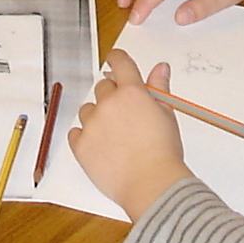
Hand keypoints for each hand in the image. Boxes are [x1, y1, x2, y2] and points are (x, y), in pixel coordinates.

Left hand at [68, 52, 190, 219]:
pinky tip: (102, 147)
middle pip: (102, 87)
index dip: (116, 58)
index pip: (119, 62)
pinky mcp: (80, 145)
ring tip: (115, 136)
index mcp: (131, 92)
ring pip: (88, 110)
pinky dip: (86, 136)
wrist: (150, 184)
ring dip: (97, 117)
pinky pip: (76, 132)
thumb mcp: (167, 115)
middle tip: (125, 115)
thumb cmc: (163, 152)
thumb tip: (160, 67)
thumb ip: (160, 88)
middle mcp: (108, 104)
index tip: (115, 60)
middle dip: (112, 96)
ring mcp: (91, 124)